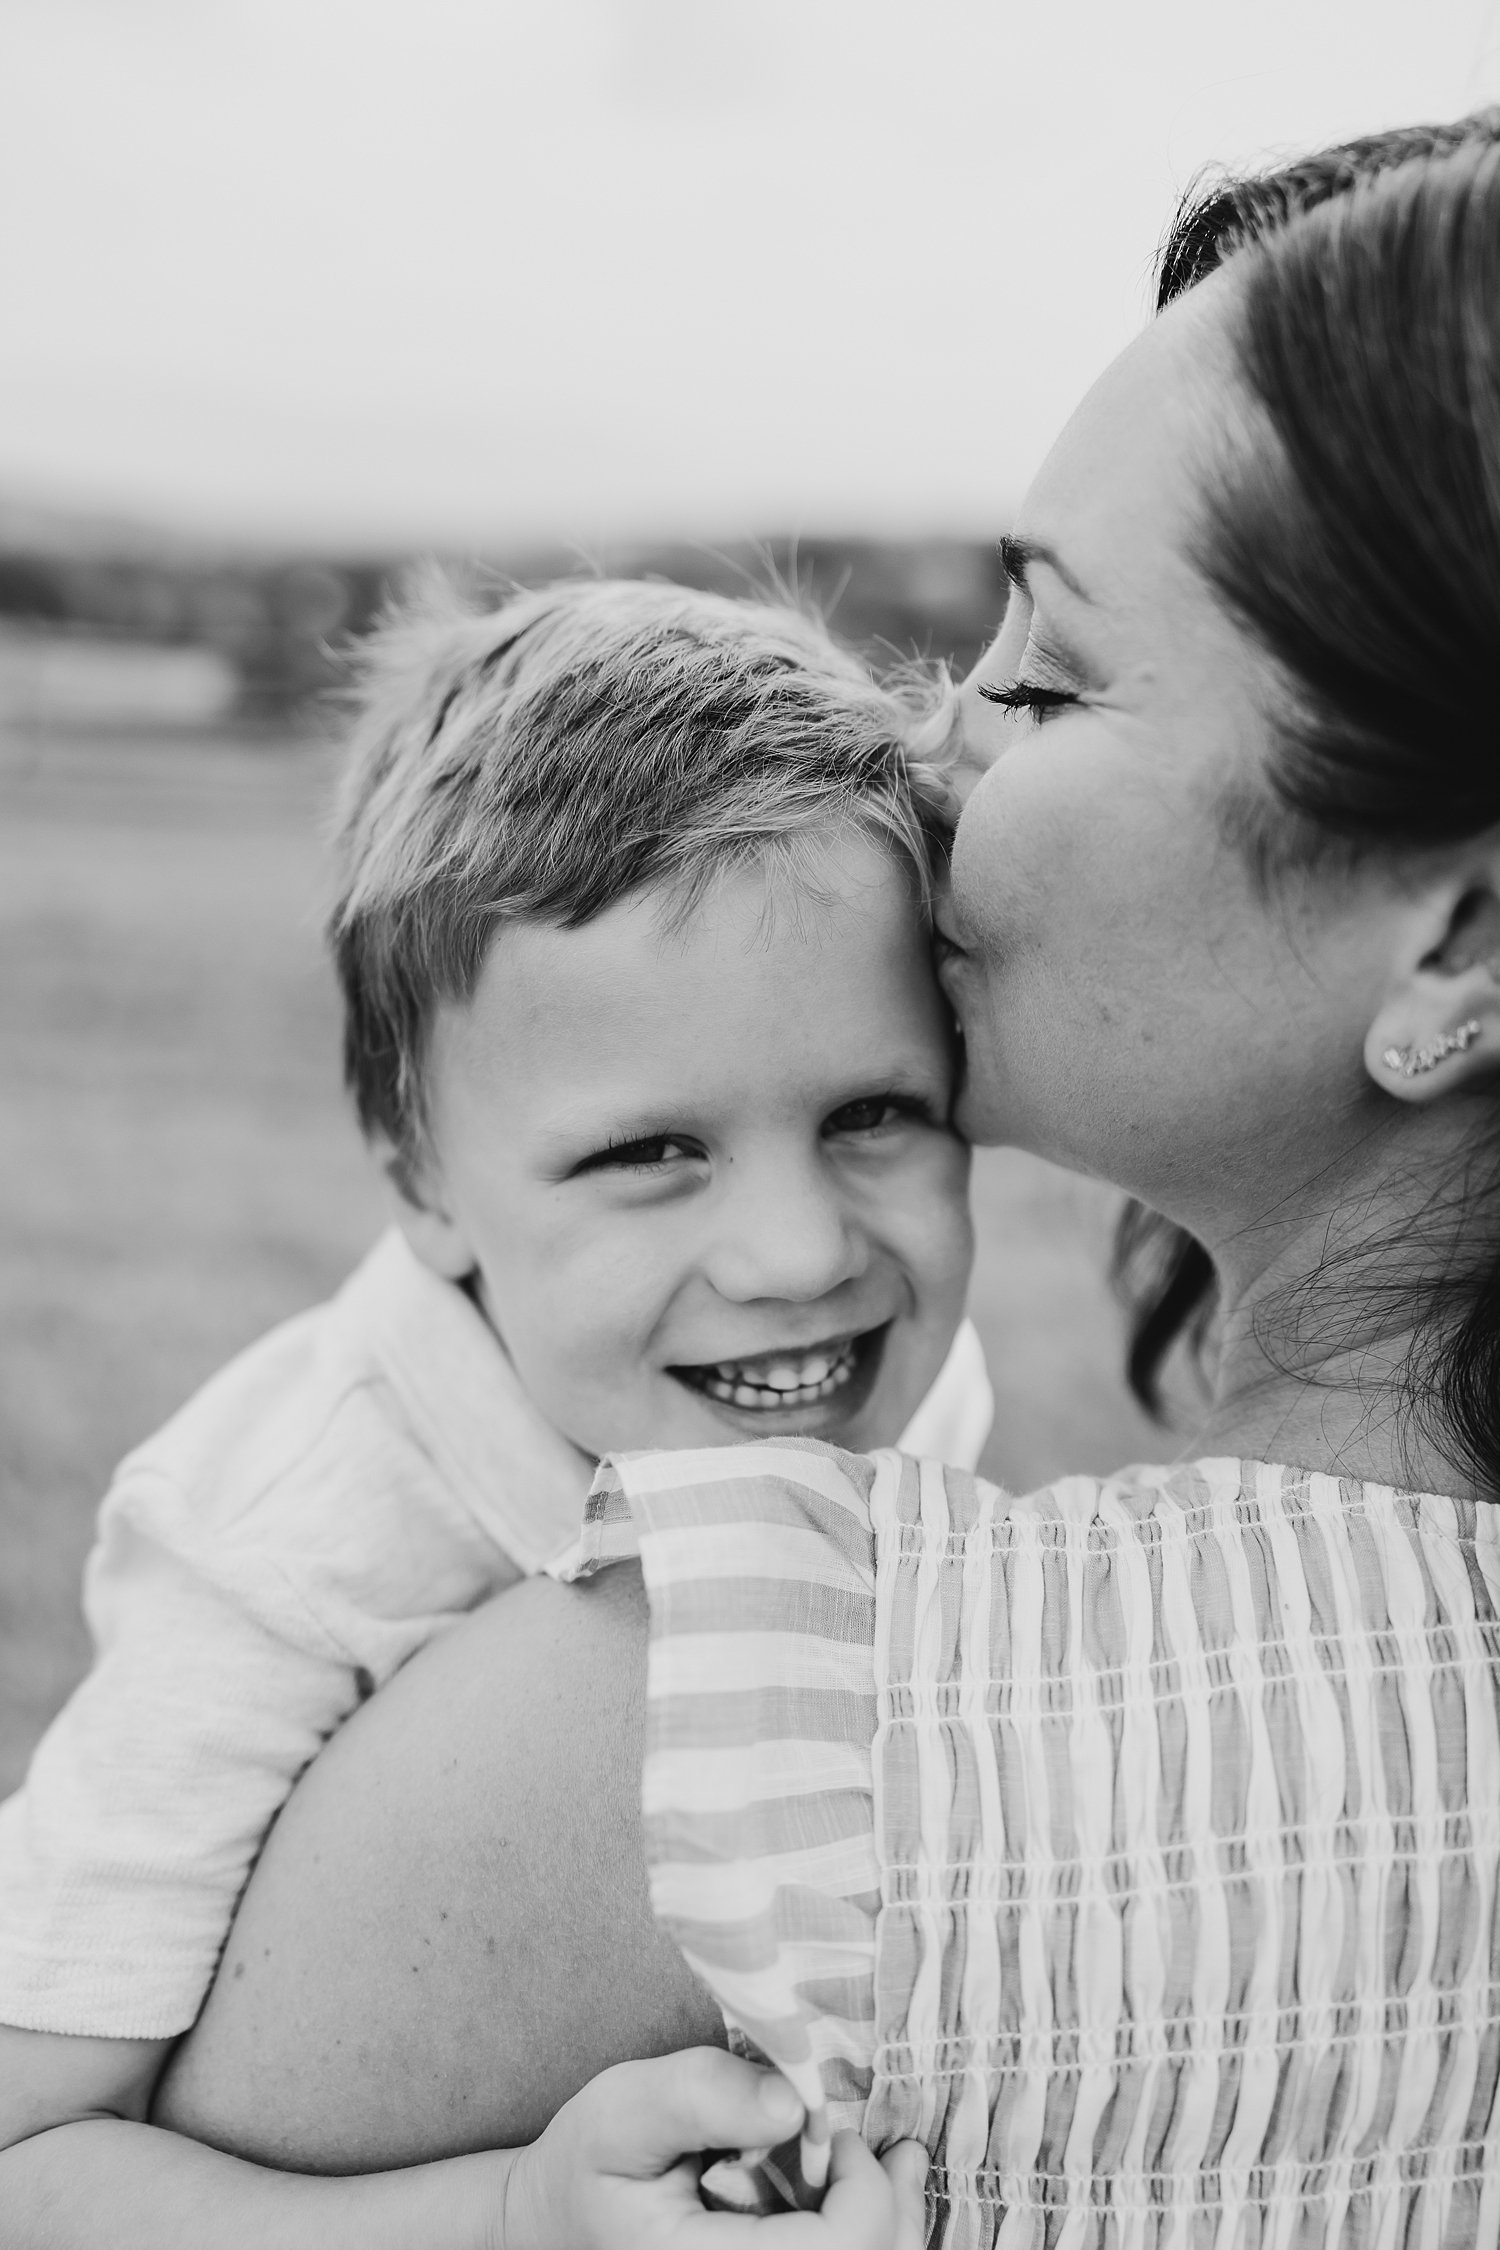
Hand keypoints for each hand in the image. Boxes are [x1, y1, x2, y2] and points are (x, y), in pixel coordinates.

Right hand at [498, 2049, 928, 2249]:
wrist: (553, 2225)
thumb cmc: (585, 2167)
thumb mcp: (622, 2112)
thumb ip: (699, 2096)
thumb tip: (794, 2102)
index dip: (861, 2192)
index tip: (828, 2132)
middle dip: (895, 2210)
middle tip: (894, 2149)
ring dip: (895, 2225)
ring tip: (899, 2165)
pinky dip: (871, 2235)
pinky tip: (869, 2193)